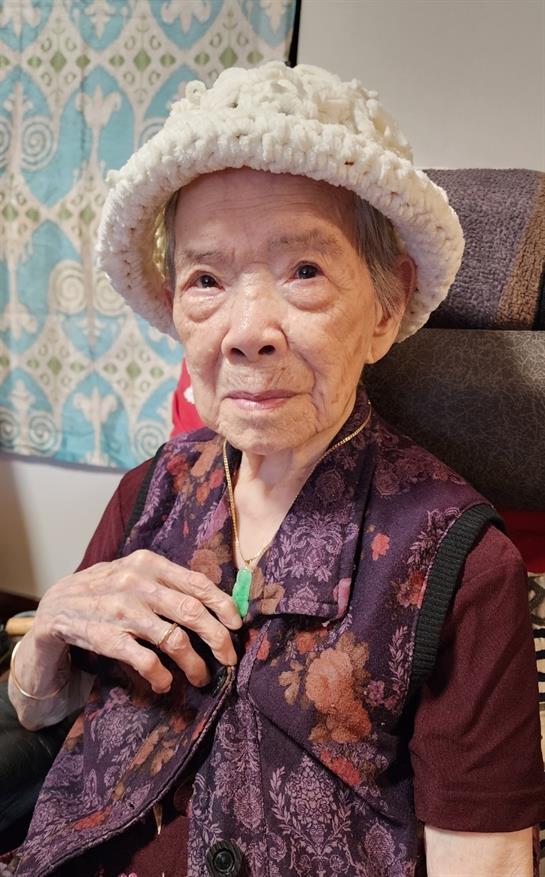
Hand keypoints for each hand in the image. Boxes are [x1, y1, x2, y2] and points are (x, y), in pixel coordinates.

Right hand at [30, 550, 241, 692]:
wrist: (58, 604)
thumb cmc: (109, 588)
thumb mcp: (137, 572)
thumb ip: (170, 581)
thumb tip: (217, 601)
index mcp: (150, 564)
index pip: (197, 583)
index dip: (223, 605)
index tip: (238, 624)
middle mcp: (138, 584)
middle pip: (192, 612)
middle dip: (218, 638)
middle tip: (230, 657)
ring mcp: (123, 612)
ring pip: (174, 641)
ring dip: (195, 664)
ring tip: (202, 677)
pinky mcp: (108, 638)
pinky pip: (146, 661)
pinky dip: (162, 676)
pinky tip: (166, 683)